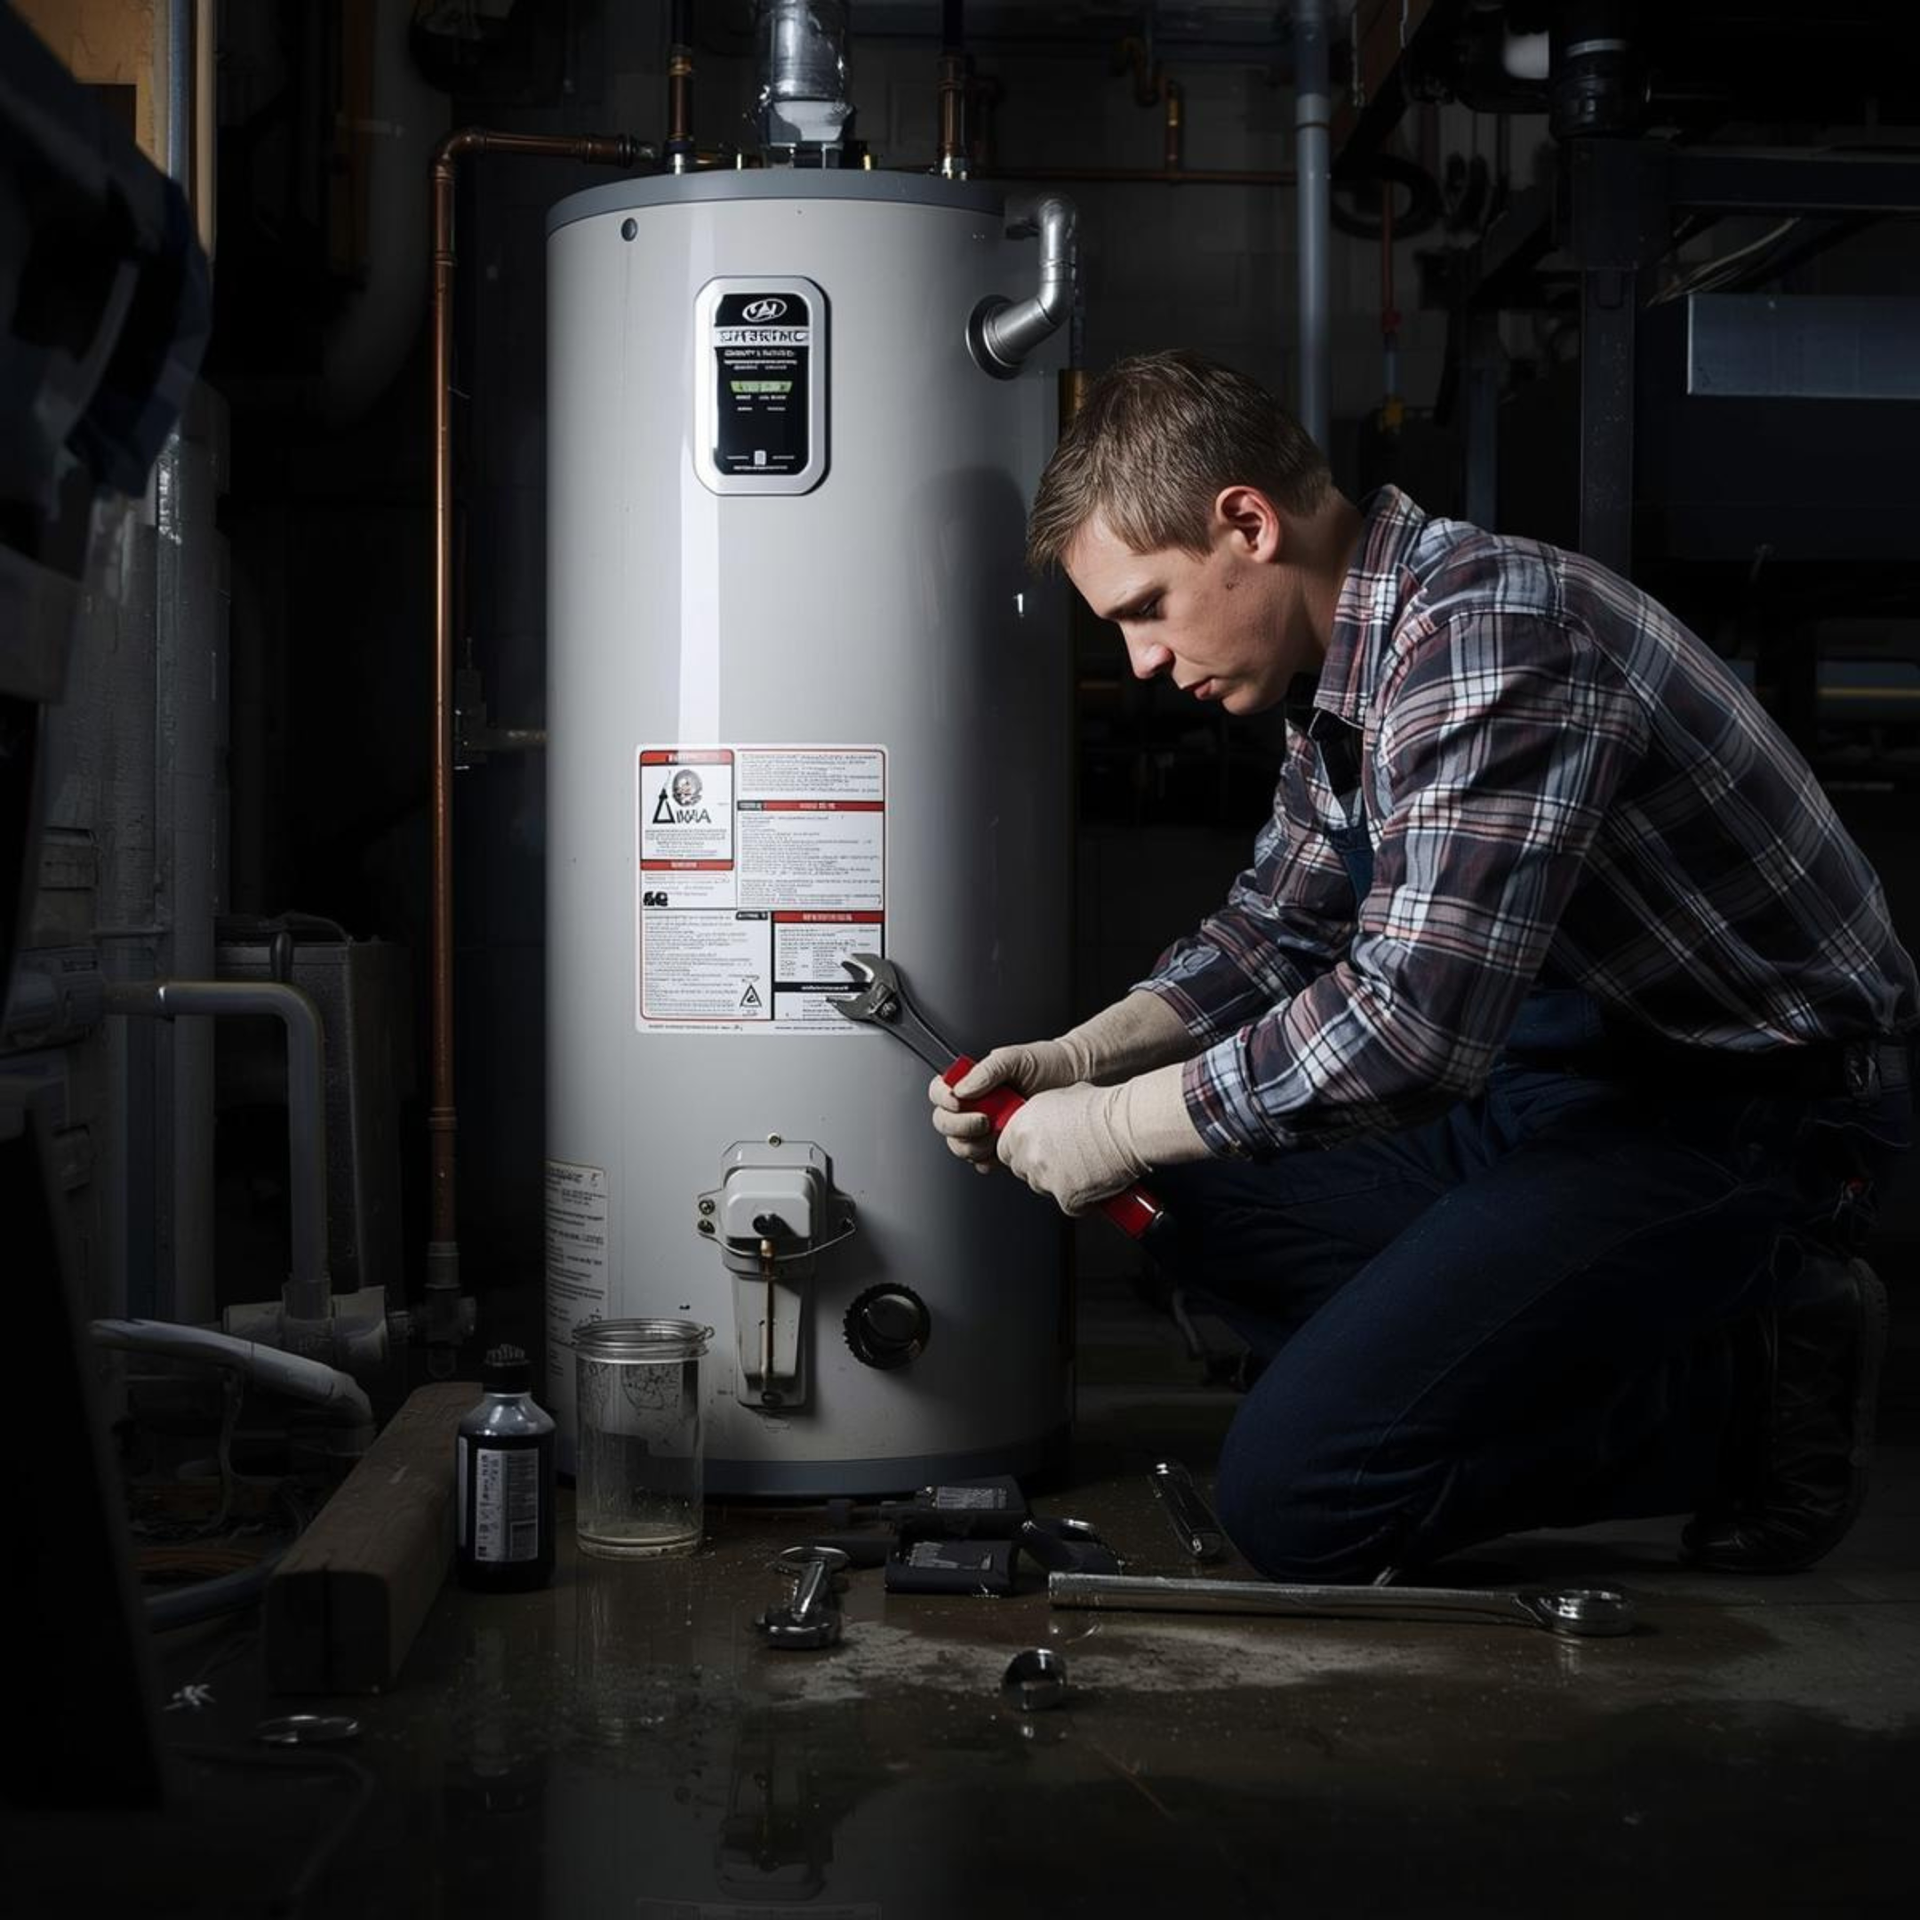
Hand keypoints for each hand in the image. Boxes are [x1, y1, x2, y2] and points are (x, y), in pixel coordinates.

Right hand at [927, 1038, 1082, 1171]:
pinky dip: (987, 1160)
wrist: (1077, 1080)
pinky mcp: (1002, 1146)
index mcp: (973, 1082)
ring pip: (960, 1146)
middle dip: (959, 1127)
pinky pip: (982, 1161)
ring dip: (973, 1145)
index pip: (940, 1091)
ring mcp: (987, 1128)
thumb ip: (987, 1071)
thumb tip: (962, 1089)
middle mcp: (976, 1106)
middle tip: (984, 1121)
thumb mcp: (1015, 1058)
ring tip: (997, 1132)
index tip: (958, 1102)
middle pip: (944, 1123)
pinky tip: (1002, 1149)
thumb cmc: (1048, 1063)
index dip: (942, 1099)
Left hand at [995, 1083, 1144, 1214]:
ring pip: (1043, 1188)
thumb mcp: (1061, 1099)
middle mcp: (1029, 1153)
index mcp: (1022, 1127)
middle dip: (1039, 1166)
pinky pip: (1069, 1204)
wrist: (1127, 1127)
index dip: (1021, 1150)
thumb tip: (1040, 1122)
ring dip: (1059, 1182)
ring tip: (1083, 1166)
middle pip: (1022, 1170)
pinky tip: (1095, 1180)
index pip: (1004, 1150)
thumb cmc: (1103, 1109)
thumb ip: (1040, 1115)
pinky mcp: (1065, 1199)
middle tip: (1063, 1158)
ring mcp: (1045, 1178)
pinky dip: (1081, 1198)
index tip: (1034, 1149)